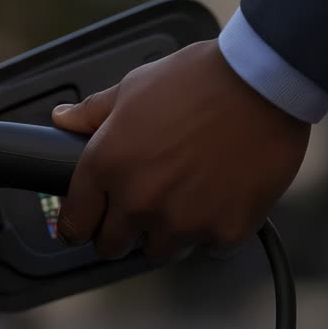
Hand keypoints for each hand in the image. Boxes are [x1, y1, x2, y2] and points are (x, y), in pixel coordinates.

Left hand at [52, 39, 310, 260]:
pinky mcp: (224, 231)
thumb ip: (95, 112)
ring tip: (189, 194)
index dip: (81, 224)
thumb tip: (63, 119)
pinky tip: (224, 195)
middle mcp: (138, 201)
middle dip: (123, 231)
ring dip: (169, 231)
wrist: (264, 85)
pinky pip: (210, 246)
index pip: (75, 223)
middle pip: (112, 246)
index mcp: (107, 165)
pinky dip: (214, 228)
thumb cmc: (199, 79)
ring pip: (161, 249)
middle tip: (145, 205)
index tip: (90, 222)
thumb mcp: (136, 86)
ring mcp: (182, 221)